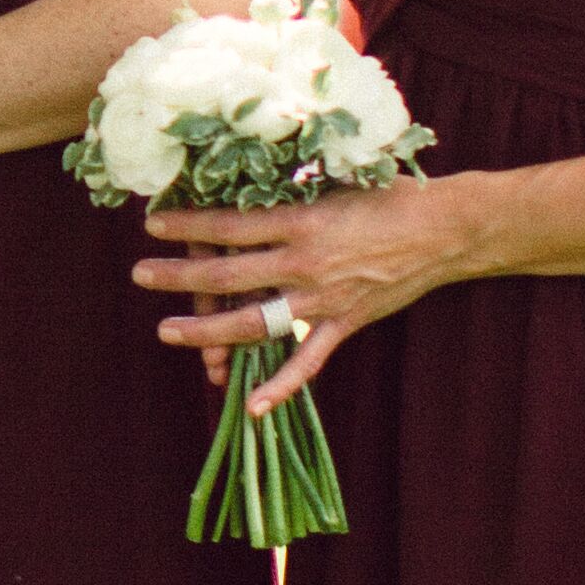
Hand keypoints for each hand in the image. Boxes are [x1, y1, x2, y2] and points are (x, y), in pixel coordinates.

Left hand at [140, 177, 479, 408]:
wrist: (444, 229)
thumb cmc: (390, 195)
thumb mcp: (335, 181)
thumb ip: (290, 190)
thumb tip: (244, 176)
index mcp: (301, 221)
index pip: (229, 226)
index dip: (187, 226)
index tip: (153, 224)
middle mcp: (305, 264)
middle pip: (227, 277)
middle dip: (178, 277)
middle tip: (140, 274)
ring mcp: (323, 300)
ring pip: (254, 323)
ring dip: (207, 332)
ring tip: (168, 332)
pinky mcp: (344, 324)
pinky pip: (307, 362)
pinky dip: (280, 387)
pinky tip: (250, 408)